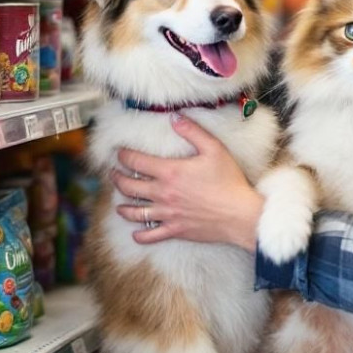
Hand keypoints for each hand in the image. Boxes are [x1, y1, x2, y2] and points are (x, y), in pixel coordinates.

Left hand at [112, 116, 263, 250]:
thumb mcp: (214, 149)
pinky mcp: (175, 230)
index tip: (119, 153)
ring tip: (119, 203)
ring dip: (123, 207)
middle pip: (129, 186)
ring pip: (134, 212)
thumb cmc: (228, 181)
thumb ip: (192, 131)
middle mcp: (163, 193)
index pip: (136, 161)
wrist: (239, 214)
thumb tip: (174, 118)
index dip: (123, 155)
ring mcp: (167, 214)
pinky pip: (150, 235)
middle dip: (117, 178)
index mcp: (170, 172)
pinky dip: (139, 235)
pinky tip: (135, 232)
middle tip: (114, 174)